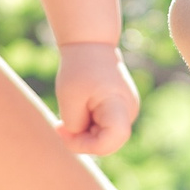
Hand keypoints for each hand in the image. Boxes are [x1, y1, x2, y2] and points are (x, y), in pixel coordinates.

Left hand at [53, 41, 137, 155]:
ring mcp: (127, 111)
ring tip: (70, 111)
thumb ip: (75, 127)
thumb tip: (81, 140)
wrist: (91, 43)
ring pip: (103, 137)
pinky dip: (88, 125)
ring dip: (84, 132)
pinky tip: (78, 110)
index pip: (110, 142)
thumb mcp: (69, 99)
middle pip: (106, 143)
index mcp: (120, 105)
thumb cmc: (79, 67)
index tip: (65, 132)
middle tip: (60, 125)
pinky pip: (103, 128)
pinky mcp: (120, 110)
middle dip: (82, 140)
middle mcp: (129, 112)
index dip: (86, 146)